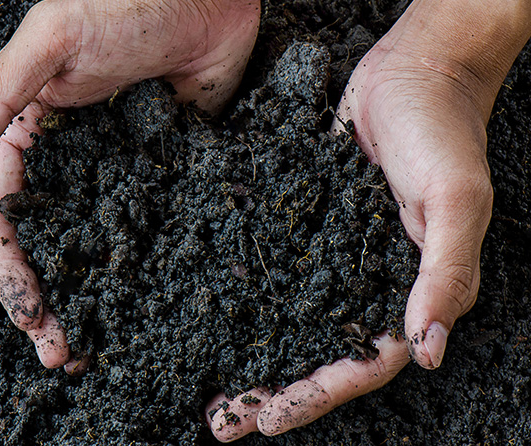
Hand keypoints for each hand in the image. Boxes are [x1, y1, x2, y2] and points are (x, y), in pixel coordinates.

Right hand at [0, 0, 259, 368]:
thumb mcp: (54, 39)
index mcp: (29, 133)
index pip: (7, 215)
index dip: (13, 270)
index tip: (29, 317)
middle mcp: (70, 162)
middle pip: (49, 243)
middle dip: (47, 301)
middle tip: (59, 355)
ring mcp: (117, 172)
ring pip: (95, 247)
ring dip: (92, 298)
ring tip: (95, 350)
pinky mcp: (161, 174)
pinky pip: (146, 229)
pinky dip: (142, 272)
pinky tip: (148, 307)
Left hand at [208, 0, 530, 439]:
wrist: (410, 73)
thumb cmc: (442, 132)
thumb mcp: (457, 200)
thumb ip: (445, 272)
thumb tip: (428, 350)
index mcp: (413, 292)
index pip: (366, 363)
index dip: (320, 394)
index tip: (270, 418)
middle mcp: (372, 285)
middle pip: (321, 355)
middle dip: (276, 393)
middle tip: (224, 424)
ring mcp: (337, 259)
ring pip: (294, 324)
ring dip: (256, 358)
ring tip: (211, 389)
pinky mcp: (310, 229)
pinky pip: (279, 276)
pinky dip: (251, 303)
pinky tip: (217, 318)